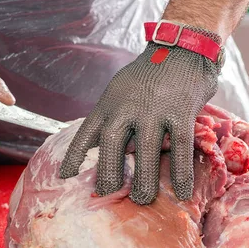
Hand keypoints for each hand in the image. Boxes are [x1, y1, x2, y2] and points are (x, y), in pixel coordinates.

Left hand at [60, 40, 219, 204]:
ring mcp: (155, 110)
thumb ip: (111, 115)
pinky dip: (181, 174)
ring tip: (143, 200)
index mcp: (110, 101)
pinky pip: (181, 149)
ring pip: (146, 151)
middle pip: (112, 143)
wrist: (182, 47)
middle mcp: (128, 106)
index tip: (65, 177)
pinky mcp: (181, 113)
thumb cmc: (150, 75)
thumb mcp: (120, 89)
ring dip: (144, 180)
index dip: (75, 156)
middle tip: (107, 194)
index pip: (86, 132)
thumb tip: (96, 144)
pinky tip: (182, 192)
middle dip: (108, 172)